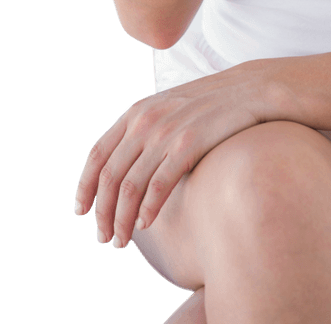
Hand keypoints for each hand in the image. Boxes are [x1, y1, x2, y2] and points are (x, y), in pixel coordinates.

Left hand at [74, 64, 274, 247]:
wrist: (250, 90)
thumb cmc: (210, 105)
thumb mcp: (168, 108)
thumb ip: (144, 130)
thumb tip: (123, 169)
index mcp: (136, 111)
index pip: (97, 154)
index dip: (84, 186)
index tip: (80, 211)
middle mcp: (145, 121)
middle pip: (110, 177)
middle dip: (102, 213)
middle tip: (103, 237)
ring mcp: (166, 132)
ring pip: (130, 187)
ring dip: (121, 219)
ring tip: (121, 240)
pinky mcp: (188, 144)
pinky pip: (159, 186)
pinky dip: (148, 209)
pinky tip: (145, 223)